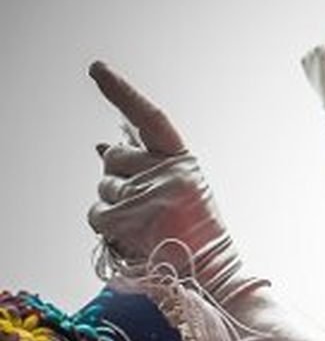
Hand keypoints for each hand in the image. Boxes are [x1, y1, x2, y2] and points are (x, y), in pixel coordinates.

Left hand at [86, 63, 256, 304]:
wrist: (212, 273)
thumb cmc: (195, 233)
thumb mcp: (179, 189)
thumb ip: (144, 164)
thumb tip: (101, 143)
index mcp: (183, 161)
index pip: (149, 117)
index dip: (121, 91)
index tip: (96, 68)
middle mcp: (168, 172)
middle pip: (114, 157)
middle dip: (116, 176)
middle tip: (144, 204)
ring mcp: (149, 194)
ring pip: (103, 188)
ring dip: (113, 207)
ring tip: (145, 226)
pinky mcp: (130, 218)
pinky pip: (97, 213)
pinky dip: (108, 228)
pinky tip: (134, 237)